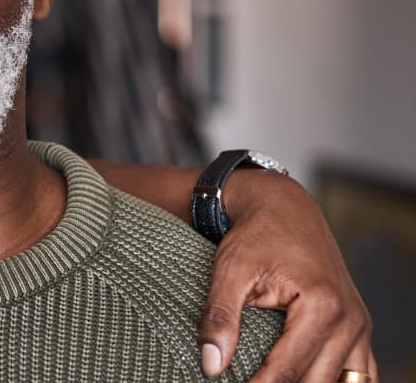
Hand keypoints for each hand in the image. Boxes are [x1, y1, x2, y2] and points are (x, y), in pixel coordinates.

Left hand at [199, 168, 375, 381]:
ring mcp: (360, 325)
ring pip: (345, 382)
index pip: (289, 369)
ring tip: (271, 382)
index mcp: (323, 306)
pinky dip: (336, 382)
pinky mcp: (358, 327)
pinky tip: (306, 381)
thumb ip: (220, 317)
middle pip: (317, 381)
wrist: (283, 207)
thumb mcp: (230, 269)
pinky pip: (360, 372)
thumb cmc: (256, 235)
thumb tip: (211, 365)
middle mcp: (351, 319)